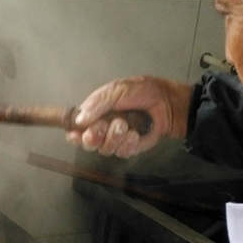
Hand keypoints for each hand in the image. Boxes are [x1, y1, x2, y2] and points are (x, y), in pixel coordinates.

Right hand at [66, 76, 192, 157]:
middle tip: (105, 126)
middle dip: (95, 136)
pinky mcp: (129, 148)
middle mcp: (102, 128)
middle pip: (87, 143)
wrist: (168, 103)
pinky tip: (136, 134)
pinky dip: (128, 143)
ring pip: (104, 149)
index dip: (74, 134)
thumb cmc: (143, 91)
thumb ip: (97, 103)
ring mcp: (115, 140)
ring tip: (126, 125)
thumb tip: (80, 120)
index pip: (76, 129)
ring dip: (114, 137)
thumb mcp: (117, 90)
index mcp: (95, 113)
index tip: (77, 134)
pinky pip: (121, 153)